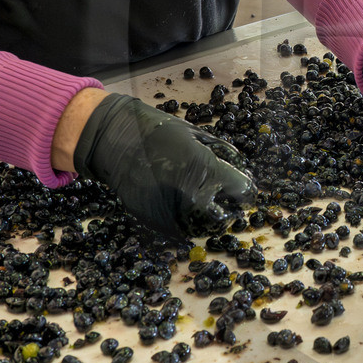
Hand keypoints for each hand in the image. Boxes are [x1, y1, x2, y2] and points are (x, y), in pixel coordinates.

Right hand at [73, 94, 255, 243]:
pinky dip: (187, 223)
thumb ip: (222, 154)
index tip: (245, 191)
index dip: (246, 191)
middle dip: (229, 211)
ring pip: (201, 229)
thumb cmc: (159, 132)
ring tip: (206, 207)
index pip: (241, 190)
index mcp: (205, 169)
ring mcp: (170, 211)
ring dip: (208, 220)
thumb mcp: (197, 135)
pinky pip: (179, 230)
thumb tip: (242, 170)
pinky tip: (185, 208)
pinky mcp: (153, 220)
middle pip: (224, 217)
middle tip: (228, 204)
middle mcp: (190, 195)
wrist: (116, 141)